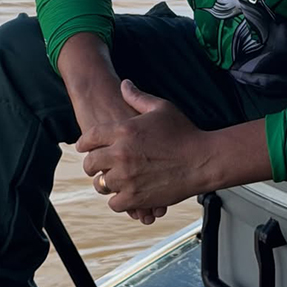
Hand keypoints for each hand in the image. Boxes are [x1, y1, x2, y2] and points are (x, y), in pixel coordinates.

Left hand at [77, 79, 211, 214]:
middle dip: (92, 164)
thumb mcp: (161, 107)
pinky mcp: (137, 198)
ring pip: (101, 185)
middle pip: (90, 163)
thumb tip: (124, 84)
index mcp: (124, 130)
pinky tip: (124, 193)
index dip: (84, 143)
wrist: (202, 160)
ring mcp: (128, 178)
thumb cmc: (184, 132)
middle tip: (97, 166)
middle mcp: (121, 154)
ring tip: (112, 180)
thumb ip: (137, 96)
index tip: (84, 147)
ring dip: (105, 182)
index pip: (89, 138)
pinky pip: (115, 203)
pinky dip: (118, 199)